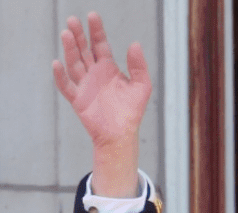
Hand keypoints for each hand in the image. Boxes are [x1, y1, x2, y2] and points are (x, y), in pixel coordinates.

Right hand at [52, 13, 150, 196]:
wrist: (122, 135)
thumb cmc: (131, 111)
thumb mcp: (142, 86)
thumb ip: (139, 66)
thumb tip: (135, 44)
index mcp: (108, 68)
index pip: (100, 44)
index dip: (96, 30)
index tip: (92, 16)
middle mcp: (94, 73)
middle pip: (83, 50)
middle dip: (79, 35)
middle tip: (73, 20)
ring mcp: (84, 85)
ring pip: (74, 63)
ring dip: (70, 49)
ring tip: (66, 34)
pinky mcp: (78, 99)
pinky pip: (66, 86)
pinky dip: (61, 76)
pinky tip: (57, 63)